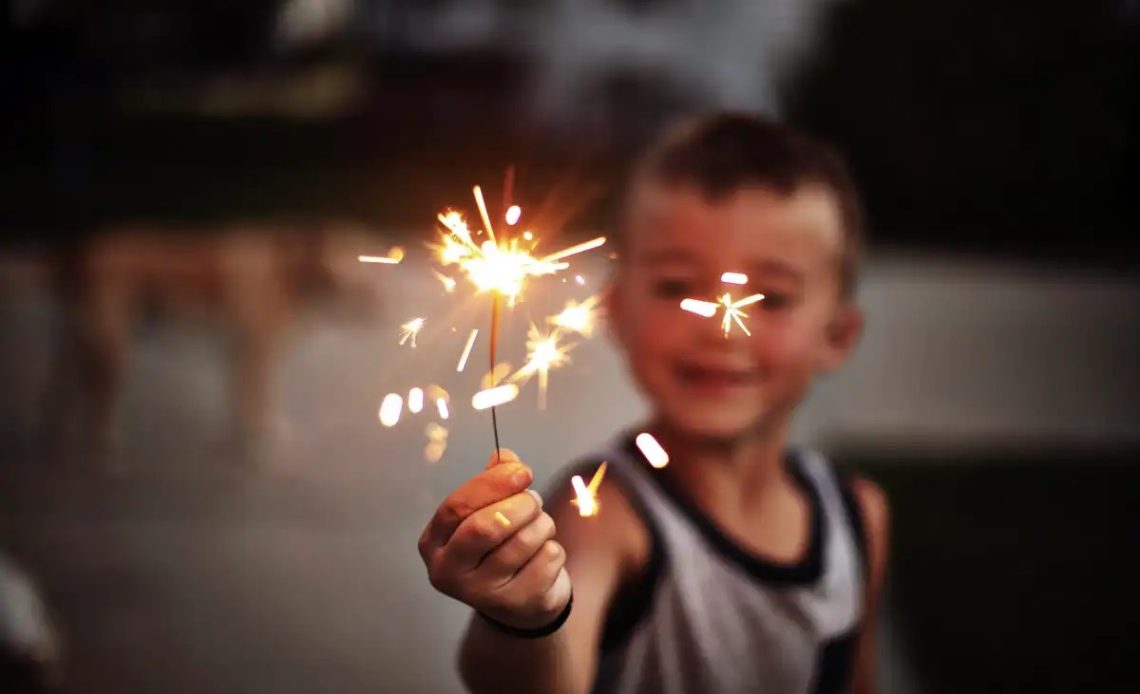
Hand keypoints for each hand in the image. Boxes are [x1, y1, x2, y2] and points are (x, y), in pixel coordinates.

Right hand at [418, 449, 571, 629]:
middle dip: (520, 505)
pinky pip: (547, 558)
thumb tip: (505, 456)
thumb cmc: (497, 547)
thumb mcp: (486, 512)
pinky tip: (543, 556)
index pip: (456, 506)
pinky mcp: (517, 604)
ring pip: (523, 541)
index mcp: (433, 543)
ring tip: (540, 526)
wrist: (519, 603)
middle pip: (486, 527)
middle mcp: (449, 572)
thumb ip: (492, 482)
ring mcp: (481, 594)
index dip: (492, 484)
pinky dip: (553, 548)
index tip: (523, 472)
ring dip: (543, 524)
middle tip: (534, 501)